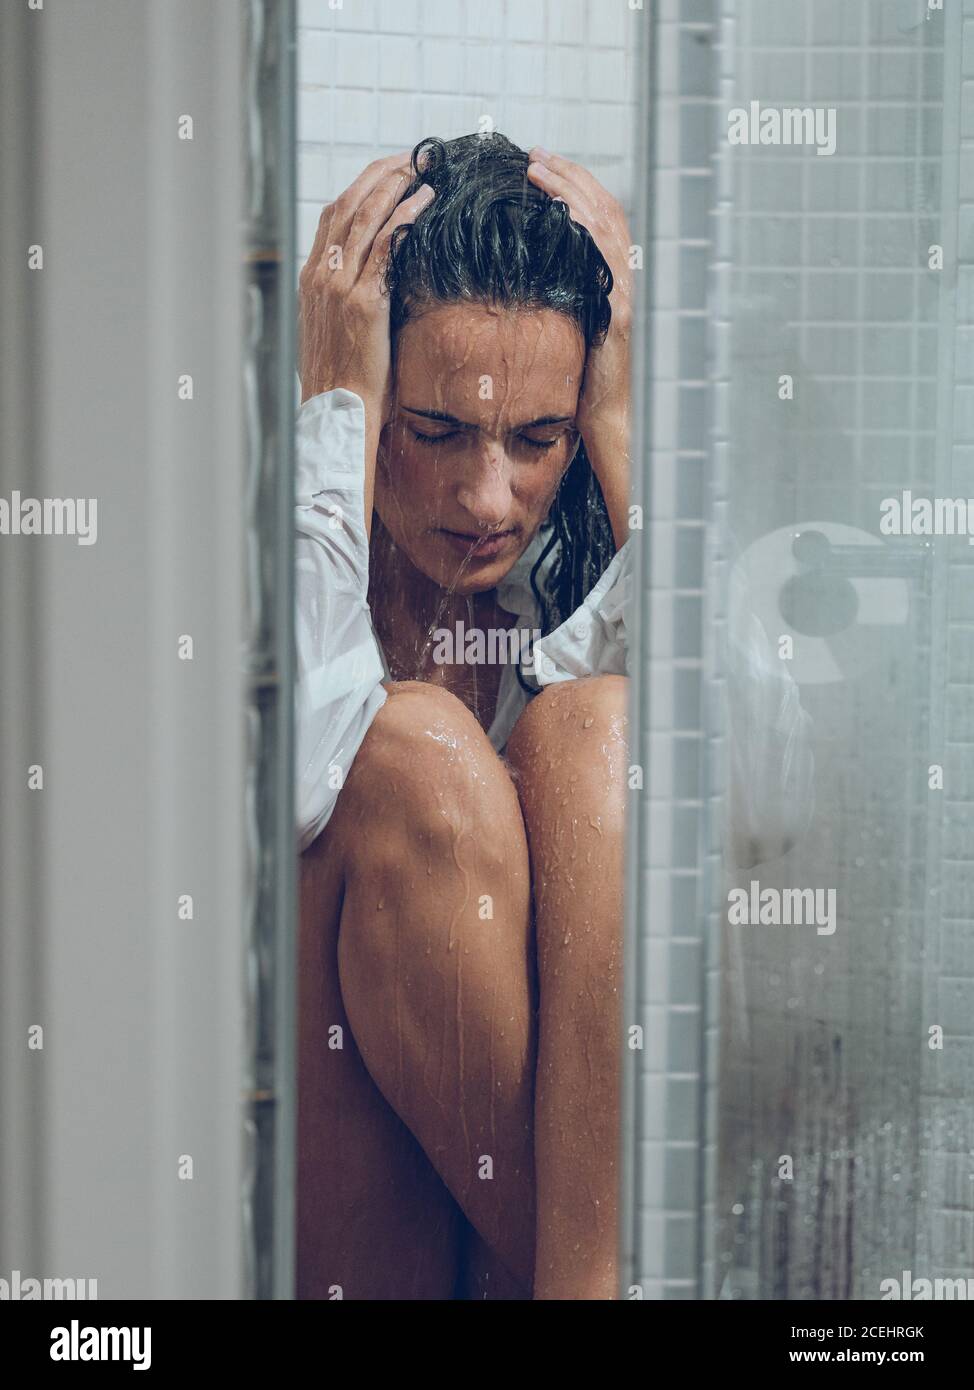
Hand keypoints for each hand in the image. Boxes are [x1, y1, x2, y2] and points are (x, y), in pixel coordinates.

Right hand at [298, 153, 433, 527]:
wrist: (338, 413)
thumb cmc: (344, 382)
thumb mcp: (340, 333)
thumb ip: (351, 301)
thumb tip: (376, 285)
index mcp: (312, 278)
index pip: (335, 215)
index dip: (363, 186)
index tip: (390, 170)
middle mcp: (320, 274)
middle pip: (349, 205)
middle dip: (381, 175)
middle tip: (413, 156)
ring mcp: (339, 286)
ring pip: (367, 217)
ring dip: (396, 186)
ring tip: (424, 168)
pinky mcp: (363, 301)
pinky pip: (386, 247)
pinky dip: (405, 218)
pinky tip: (425, 202)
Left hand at [526, 148, 631, 547]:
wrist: (616, 436)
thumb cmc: (587, 400)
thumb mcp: (569, 346)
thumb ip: (557, 315)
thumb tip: (522, 292)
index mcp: (610, 289)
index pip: (598, 225)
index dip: (572, 192)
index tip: (538, 171)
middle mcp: (622, 286)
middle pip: (605, 211)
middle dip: (570, 178)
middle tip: (534, 156)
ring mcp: (624, 296)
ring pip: (605, 225)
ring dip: (571, 190)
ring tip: (537, 167)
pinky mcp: (618, 313)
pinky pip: (603, 257)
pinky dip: (582, 225)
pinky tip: (556, 208)